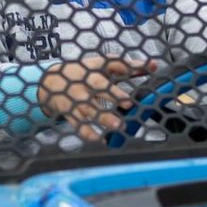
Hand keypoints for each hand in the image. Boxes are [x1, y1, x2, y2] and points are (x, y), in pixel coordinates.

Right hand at [39, 55, 156, 141]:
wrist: (51, 82)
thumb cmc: (84, 72)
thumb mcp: (103, 66)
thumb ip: (129, 66)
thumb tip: (155, 65)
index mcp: (94, 71)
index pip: (109, 71)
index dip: (121, 77)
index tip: (131, 95)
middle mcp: (85, 85)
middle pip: (98, 89)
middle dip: (113, 97)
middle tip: (129, 106)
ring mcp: (76, 100)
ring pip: (89, 109)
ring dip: (103, 119)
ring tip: (117, 127)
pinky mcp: (70, 114)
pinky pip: (78, 125)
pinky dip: (88, 134)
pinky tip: (100, 141)